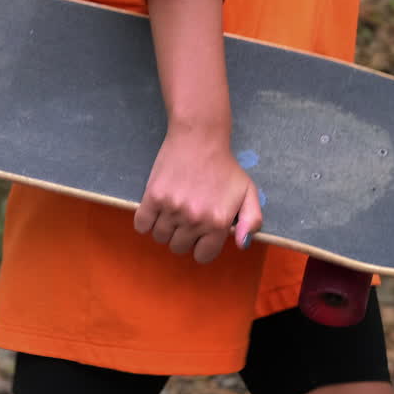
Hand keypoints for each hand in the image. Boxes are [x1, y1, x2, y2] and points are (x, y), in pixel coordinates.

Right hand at [132, 125, 262, 263]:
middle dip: (183, 237)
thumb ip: (252, 221)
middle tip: (186, 218)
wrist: (200, 138)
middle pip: (179, 247)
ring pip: (160, 237)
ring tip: (172, 211)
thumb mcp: (248, 192)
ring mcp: (172, 209)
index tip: (200, 234)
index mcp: (218, 223)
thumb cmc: (225, 167)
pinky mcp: (153, 197)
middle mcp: (194, 220)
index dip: (201, 246)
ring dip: (165, 228)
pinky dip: (146, 222)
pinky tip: (156, 211)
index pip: (202, 255)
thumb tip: (242, 246)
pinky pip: (142, 225)